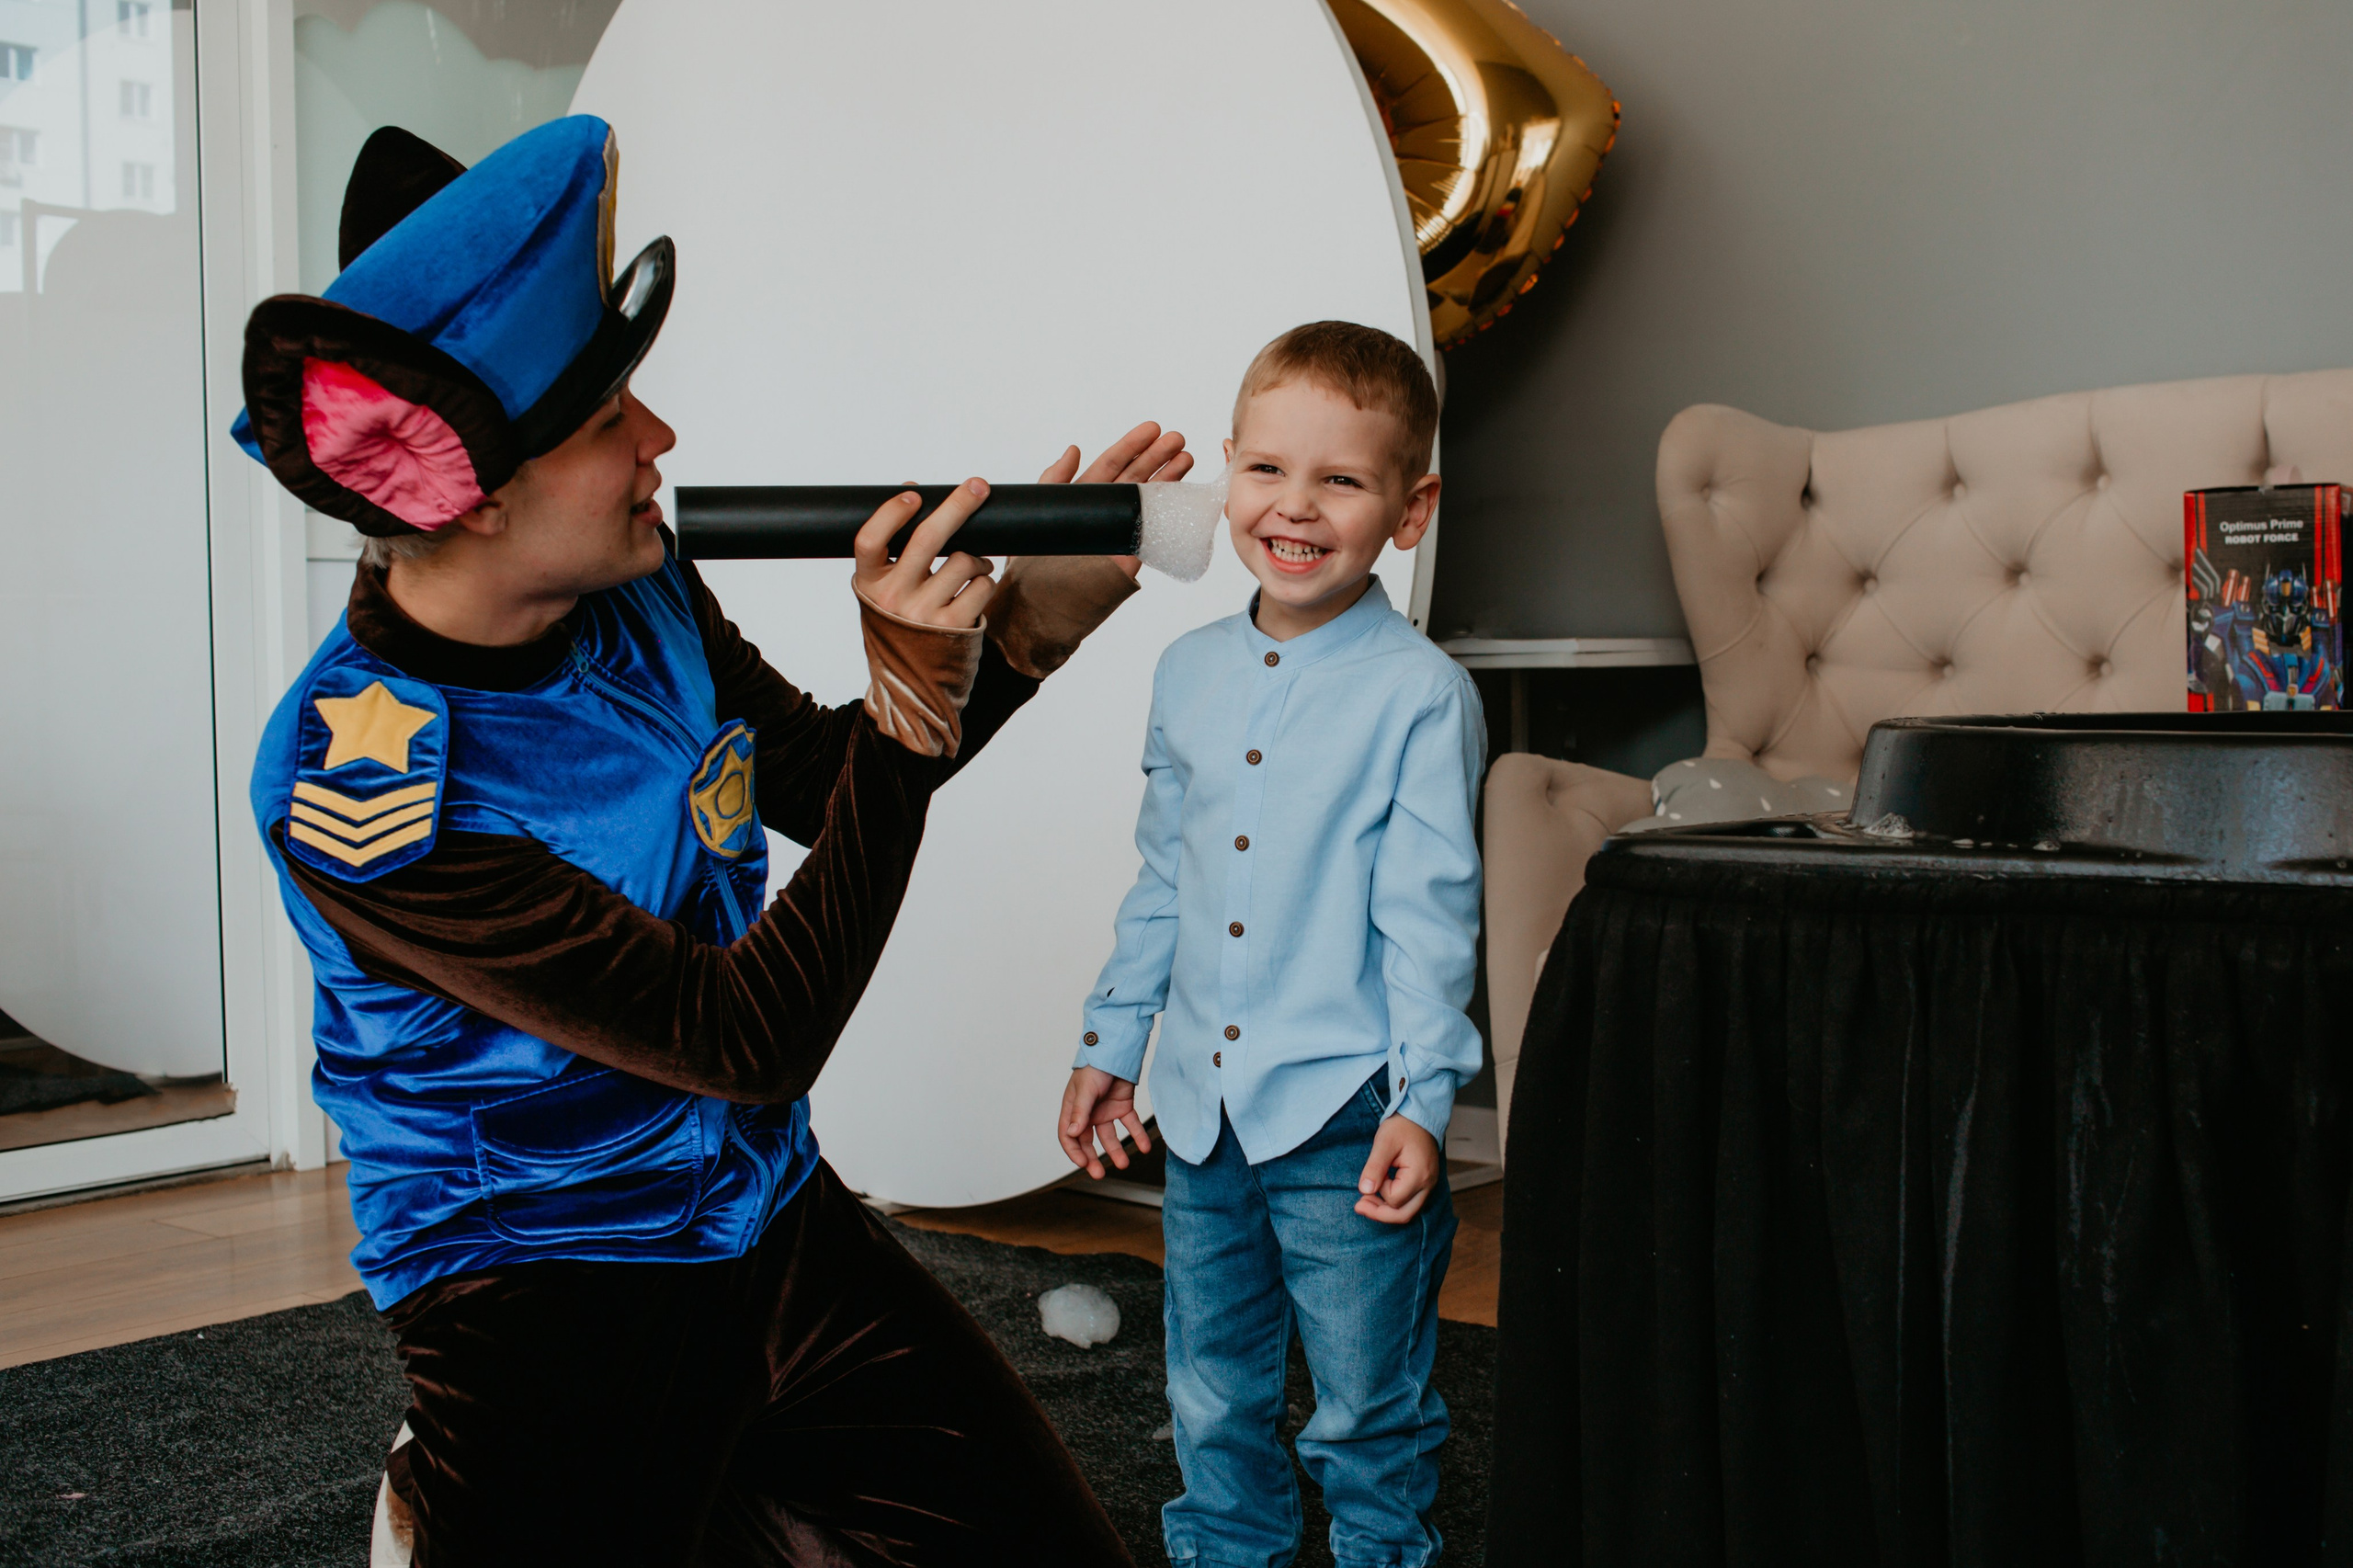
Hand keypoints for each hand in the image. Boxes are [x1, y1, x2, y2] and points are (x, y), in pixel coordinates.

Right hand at [852, 478, 996, 629]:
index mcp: (869, 583)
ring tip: (975, 564)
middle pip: (927, 540)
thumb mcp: (884, 588)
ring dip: (978, 556)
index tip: (914, 494)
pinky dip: (986, 580)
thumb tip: (912, 490)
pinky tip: (977, 587)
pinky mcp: (954, 627)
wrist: (912, 681)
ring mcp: (923, 615)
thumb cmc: (900, 622)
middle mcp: (893, 599)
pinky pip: (982, 586)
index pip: (869, 540)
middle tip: (977, 486)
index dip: (891, 513)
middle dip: (957, 506)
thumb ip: (893, 548)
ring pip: (963, 560)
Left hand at [1036, 421, 1195, 579]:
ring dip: (1168, 479)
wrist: (1037, 612)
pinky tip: (1183, 496)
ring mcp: (1119, 532)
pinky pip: (1153, 532)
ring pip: (1148, 500)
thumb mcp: (1037, 515)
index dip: (1132, 445)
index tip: (1152, 428)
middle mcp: (1104, 511)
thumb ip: (1055, 482)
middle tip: (1178, 439)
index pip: (1111, 464)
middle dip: (1157, 456)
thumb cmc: (1028, 568)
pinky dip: (1169, 515)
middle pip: (1136, 477)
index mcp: (1083, 497)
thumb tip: (1073, 449)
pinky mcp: (1129, 557)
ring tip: (1186, 459)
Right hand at [1059, 1066, 1151, 1179]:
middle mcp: (1088, 1113)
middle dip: (1092, 1158)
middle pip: (1087, 1141)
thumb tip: (1073, 1134)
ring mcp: (1105, 1110)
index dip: (1074, 1151)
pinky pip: (1130, 1125)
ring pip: (1109, 1137)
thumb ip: (1080, 1112)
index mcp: (1073, 1109)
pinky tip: (1144, 1147)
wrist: (1117, 1050)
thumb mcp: (1086, 1090)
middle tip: (1098, 1173)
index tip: (1083, 1163)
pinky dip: (1137, 1136)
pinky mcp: (1122, 1106)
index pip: (1068, 1136)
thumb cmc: (1095, 1066)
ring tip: (1124, 1164)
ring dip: (1116, 1151)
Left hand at [1356, 1114, 1441, 1223]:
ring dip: (1386, 1211)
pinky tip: (1379, 1197)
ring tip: (1365, 1203)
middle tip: (1359, 1206)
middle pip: (1404, 1215)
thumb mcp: (1384, 1143)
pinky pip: (1409, 1204)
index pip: (1394, 1199)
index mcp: (1419, 1175)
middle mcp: (1427, 1185)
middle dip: (1379, 1214)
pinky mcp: (1424, 1185)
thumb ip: (1374, 1167)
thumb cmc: (1402, 1127)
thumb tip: (1365, 1190)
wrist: (1419, 1118)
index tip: (1375, 1173)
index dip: (1379, 1191)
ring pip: (1407, 1212)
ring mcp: (1428, 1186)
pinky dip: (1394, 1205)